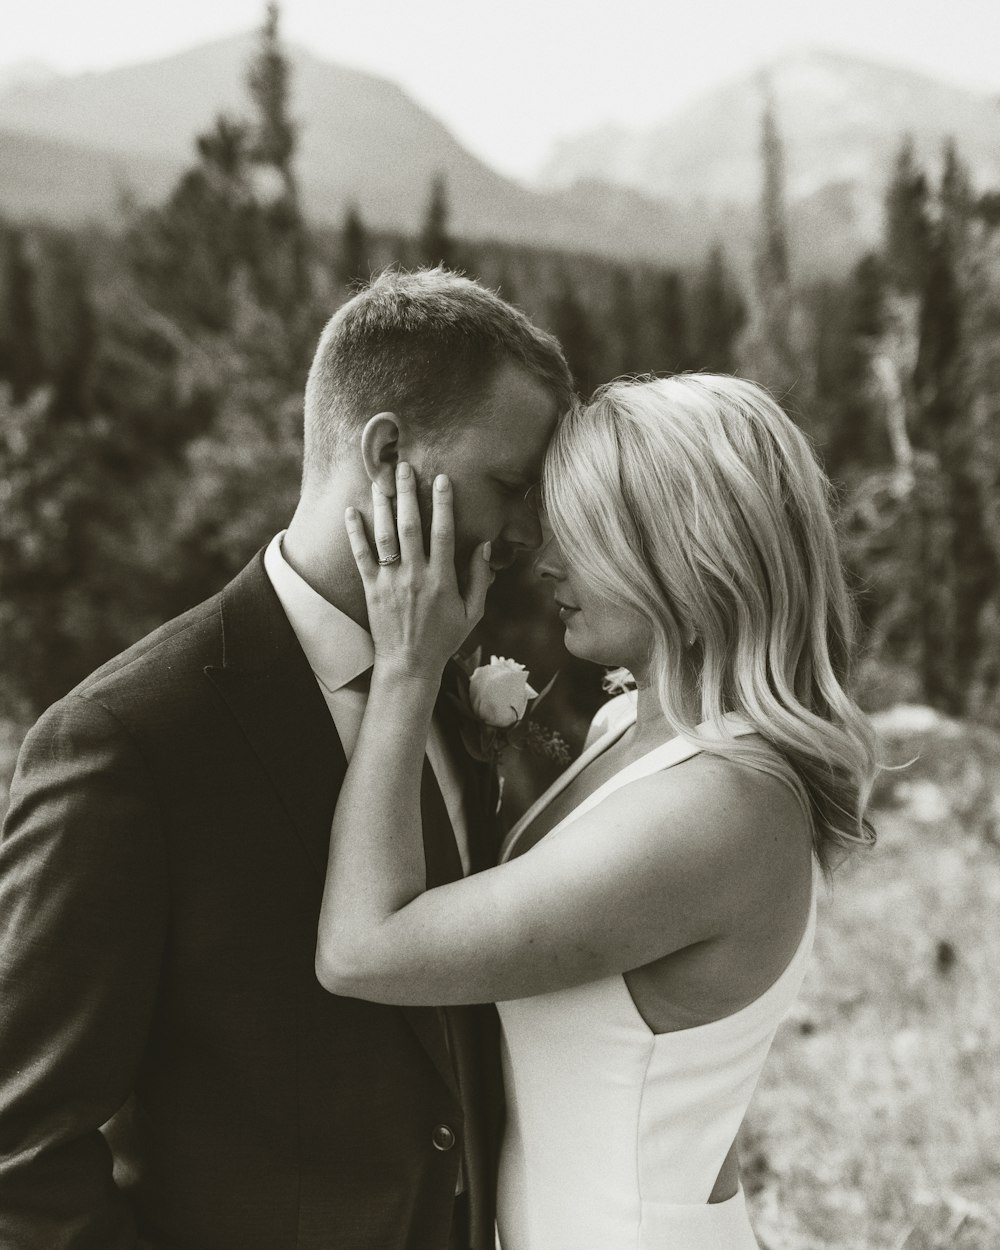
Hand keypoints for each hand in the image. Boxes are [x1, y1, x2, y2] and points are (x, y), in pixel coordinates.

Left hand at [345, 462, 493, 679]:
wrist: (408, 665)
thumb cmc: (444, 639)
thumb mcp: (472, 612)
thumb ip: (480, 579)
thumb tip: (485, 546)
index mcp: (442, 580)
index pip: (444, 533)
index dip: (443, 504)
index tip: (442, 479)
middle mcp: (415, 576)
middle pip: (410, 526)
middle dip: (408, 494)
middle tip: (404, 467)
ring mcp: (390, 581)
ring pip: (385, 536)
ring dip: (382, 506)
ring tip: (380, 481)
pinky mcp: (372, 589)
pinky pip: (361, 556)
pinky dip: (355, 533)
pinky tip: (351, 512)